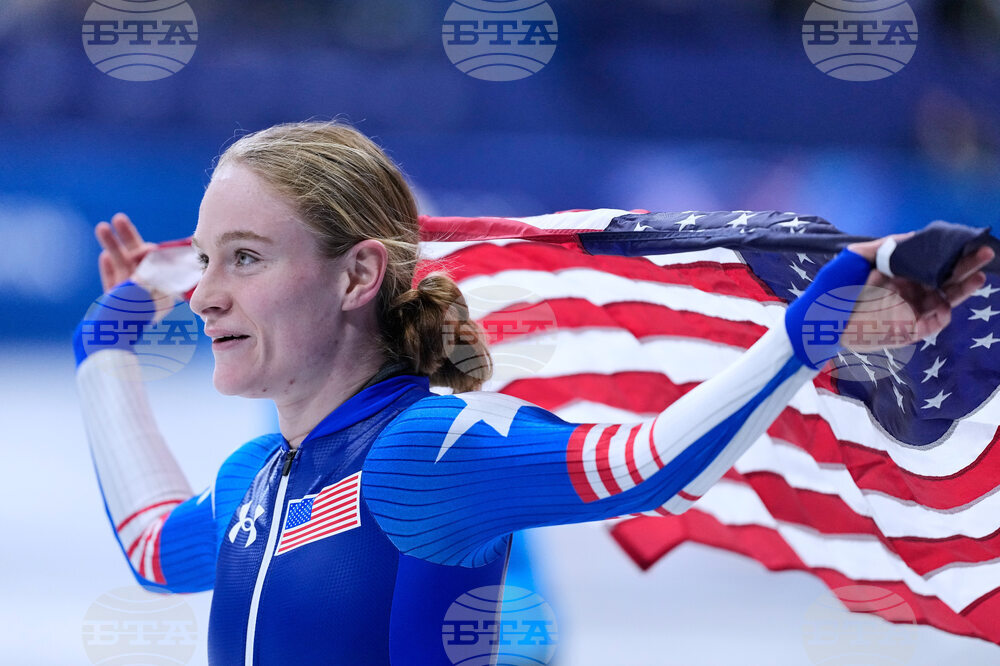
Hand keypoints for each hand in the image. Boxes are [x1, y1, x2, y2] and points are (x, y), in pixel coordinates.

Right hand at [95, 213, 172, 320]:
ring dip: (112, 246)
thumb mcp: (142, 287)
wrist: (102, 340)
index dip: (149, 252)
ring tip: (101, 227)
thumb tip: (153, 251)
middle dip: (127, 239)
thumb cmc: (126, 313)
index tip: (146, 248)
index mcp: (162, 294)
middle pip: (138, 260)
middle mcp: (147, 295)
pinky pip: (113, 282)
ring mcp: (130, 299)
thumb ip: (149, 268)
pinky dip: (109, 269)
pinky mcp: (114, 305)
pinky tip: (104, 256)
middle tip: (118, 218)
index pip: (158, 264)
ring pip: (122, 267)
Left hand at [842, 234, 993, 350]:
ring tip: (978, 276)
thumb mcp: (854, 258)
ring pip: (945, 299)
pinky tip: (946, 303)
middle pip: (945, 278)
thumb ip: (883, 246)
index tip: (963, 241)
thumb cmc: (833, 288)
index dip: (948, 252)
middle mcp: (908, 290)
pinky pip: (933, 322)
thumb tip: (912, 236)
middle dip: (965, 266)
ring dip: (962, 289)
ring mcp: (910, 310)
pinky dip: (942, 314)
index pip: (930, 262)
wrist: (818, 319)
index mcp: (899, 274)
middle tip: (985, 253)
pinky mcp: (908, 330)